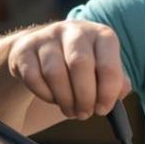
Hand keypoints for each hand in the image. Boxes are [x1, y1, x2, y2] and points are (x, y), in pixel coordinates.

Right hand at [7, 20, 129, 119]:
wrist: (41, 54)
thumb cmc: (81, 69)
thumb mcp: (102, 70)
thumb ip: (117, 83)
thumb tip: (120, 93)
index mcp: (101, 35)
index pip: (108, 65)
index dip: (107, 93)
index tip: (102, 109)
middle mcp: (74, 30)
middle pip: (80, 65)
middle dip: (84, 97)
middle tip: (84, 113)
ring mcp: (47, 36)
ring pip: (55, 73)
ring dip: (64, 100)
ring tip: (70, 109)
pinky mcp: (24, 49)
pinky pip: (33, 77)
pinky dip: (44, 94)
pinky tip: (52, 97)